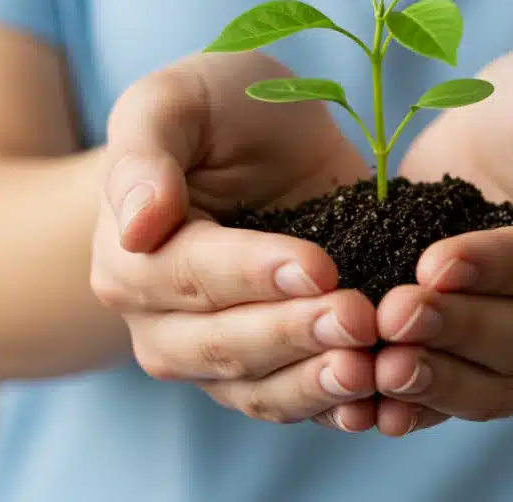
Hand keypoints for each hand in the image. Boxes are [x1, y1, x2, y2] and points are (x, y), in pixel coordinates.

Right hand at [90, 51, 378, 431]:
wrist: (260, 142)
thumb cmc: (214, 111)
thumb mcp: (175, 101)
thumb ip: (144, 153)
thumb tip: (137, 224)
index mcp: (130, 258)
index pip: (192, 276)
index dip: (255, 274)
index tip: (320, 265)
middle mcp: (161, 323)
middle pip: (224, 345)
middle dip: (294, 335)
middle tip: (360, 318)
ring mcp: (215, 358)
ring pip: (260, 391)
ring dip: (316, 385)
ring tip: (371, 370)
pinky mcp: (271, 372)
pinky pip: (298, 406)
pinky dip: (338, 410)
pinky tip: (383, 403)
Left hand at [374, 40, 512, 435]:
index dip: (500, 269)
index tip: (435, 263)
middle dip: (460, 330)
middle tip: (393, 315)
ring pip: (501, 387)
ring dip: (440, 383)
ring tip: (381, 368)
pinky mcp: (501, 371)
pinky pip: (467, 402)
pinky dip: (423, 409)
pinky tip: (375, 410)